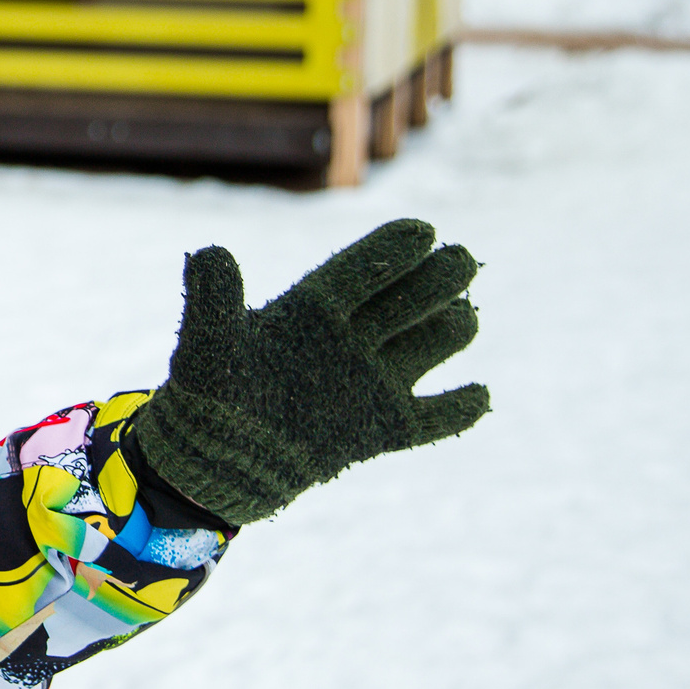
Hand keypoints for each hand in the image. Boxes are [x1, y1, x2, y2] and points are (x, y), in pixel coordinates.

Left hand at [127, 218, 488, 525]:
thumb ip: (212, 298)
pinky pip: (429, 420)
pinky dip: (456, 410)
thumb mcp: (208, 341)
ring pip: (424, 347)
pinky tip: (481, 394)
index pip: (359, 273)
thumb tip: (209, 252)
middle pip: (403, 301)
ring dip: (447, 331)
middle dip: (434, 280)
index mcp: (310, 311)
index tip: (423, 229)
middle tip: (459, 259)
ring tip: (462, 316)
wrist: (216, 459)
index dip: (389, 251)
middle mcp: (347, 340)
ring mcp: (367, 383)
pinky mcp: (378, 430)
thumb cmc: (208, 393)